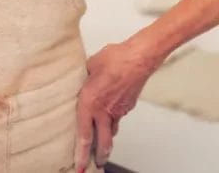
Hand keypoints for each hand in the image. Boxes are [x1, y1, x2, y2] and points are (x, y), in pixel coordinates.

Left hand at [75, 41, 161, 170]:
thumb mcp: (89, 67)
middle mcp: (104, 111)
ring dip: (106, 139)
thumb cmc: (114, 59)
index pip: (84, 135)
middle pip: (102, 142)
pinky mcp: (128, 106)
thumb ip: (83, 78)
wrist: (138, 57)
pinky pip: (119, 117)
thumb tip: (80, 79)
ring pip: (111, 131)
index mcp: (89, 103)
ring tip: (102, 146)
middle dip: (98, 156)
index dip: (81, 153)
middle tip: (96, 165)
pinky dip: (114, 120)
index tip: (80, 165)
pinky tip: (112, 115)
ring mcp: (118, 111)